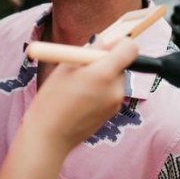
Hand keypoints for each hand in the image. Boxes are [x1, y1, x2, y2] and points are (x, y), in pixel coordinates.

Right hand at [25, 37, 137, 152]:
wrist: (49, 136)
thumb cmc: (52, 99)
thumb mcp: (66, 66)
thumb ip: (88, 51)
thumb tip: (102, 41)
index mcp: (104, 73)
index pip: (130, 49)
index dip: (120, 42)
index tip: (105, 45)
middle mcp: (115, 88)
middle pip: (122, 63)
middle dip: (107, 60)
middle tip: (85, 64)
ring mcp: (116, 103)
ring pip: (115, 78)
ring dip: (103, 75)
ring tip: (79, 85)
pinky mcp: (112, 114)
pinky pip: (111, 93)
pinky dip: (101, 90)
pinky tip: (81, 99)